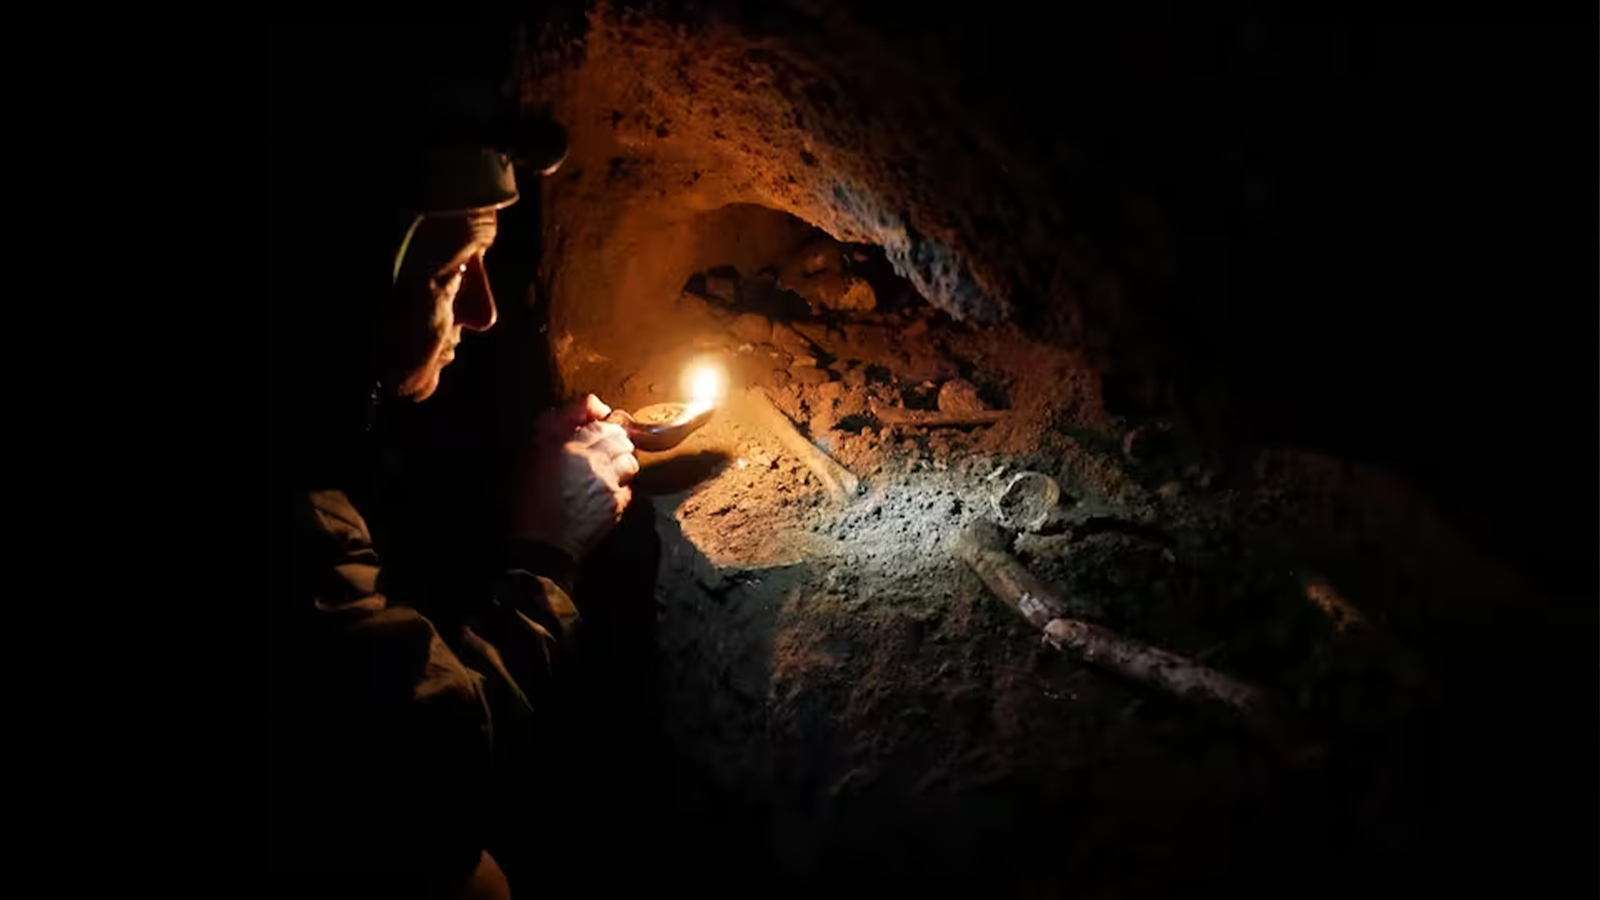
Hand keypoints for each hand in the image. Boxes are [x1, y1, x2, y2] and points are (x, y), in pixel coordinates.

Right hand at [511, 394, 639, 559]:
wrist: (542, 545)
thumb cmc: (531, 500)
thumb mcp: (532, 454)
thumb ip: (558, 424)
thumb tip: (592, 406)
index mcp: (570, 448)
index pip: (602, 426)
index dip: (603, 428)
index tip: (599, 432)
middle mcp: (594, 464)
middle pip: (622, 441)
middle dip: (616, 442)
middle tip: (603, 451)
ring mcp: (609, 485)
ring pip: (630, 463)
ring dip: (621, 464)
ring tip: (605, 472)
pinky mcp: (617, 506)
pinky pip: (628, 488)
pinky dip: (619, 487)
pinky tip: (603, 493)